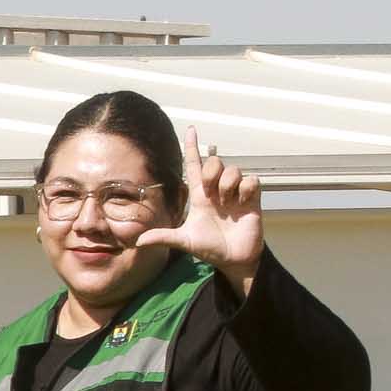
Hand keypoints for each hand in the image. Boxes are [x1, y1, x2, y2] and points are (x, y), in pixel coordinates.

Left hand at [136, 132, 262, 280]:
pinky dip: (246, 189)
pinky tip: (242, 203)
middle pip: (215, 161)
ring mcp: (236, 193)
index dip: (192, 148)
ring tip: (227, 203)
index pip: (194, 165)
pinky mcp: (252, 198)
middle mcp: (217, 190)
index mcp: (200, 195)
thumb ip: (163, 238)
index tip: (191, 130)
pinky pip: (252, 180)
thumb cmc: (210, 248)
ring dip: (228, 184)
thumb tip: (138, 242)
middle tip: (212, 193)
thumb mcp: (184, 241)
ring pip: (233, 169)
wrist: (233, 260)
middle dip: (212, 171)